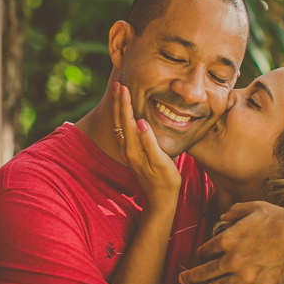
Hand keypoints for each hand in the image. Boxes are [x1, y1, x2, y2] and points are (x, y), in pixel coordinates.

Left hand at [112, 82, 179, 207]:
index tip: (123, 87)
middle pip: (119, 120)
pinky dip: (122, 118)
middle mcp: (127, 149)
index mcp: (133, 148)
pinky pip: (123, 130)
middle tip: (117, 84)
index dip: (124, 103)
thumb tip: (141, 122)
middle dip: (118, 101)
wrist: (160, 199)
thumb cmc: (165, 181)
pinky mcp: (132, 154)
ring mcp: (128, 152)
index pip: (126, 120)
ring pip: (119, 125)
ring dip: (118, 108)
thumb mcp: (161, 162)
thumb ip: (150, 142)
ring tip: (118, 94)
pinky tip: (124, 113)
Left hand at [178, 201, 283, 283]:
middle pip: (204, 272)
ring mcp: (244, 276)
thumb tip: (223, 216)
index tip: (200, 257)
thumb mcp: (255, 207)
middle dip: (190, 278)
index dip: (201, 254)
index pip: (206, 249)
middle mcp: (231, 259)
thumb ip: (235, 211)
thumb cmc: (281, 220)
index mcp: (228, 238)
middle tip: (180, 281)